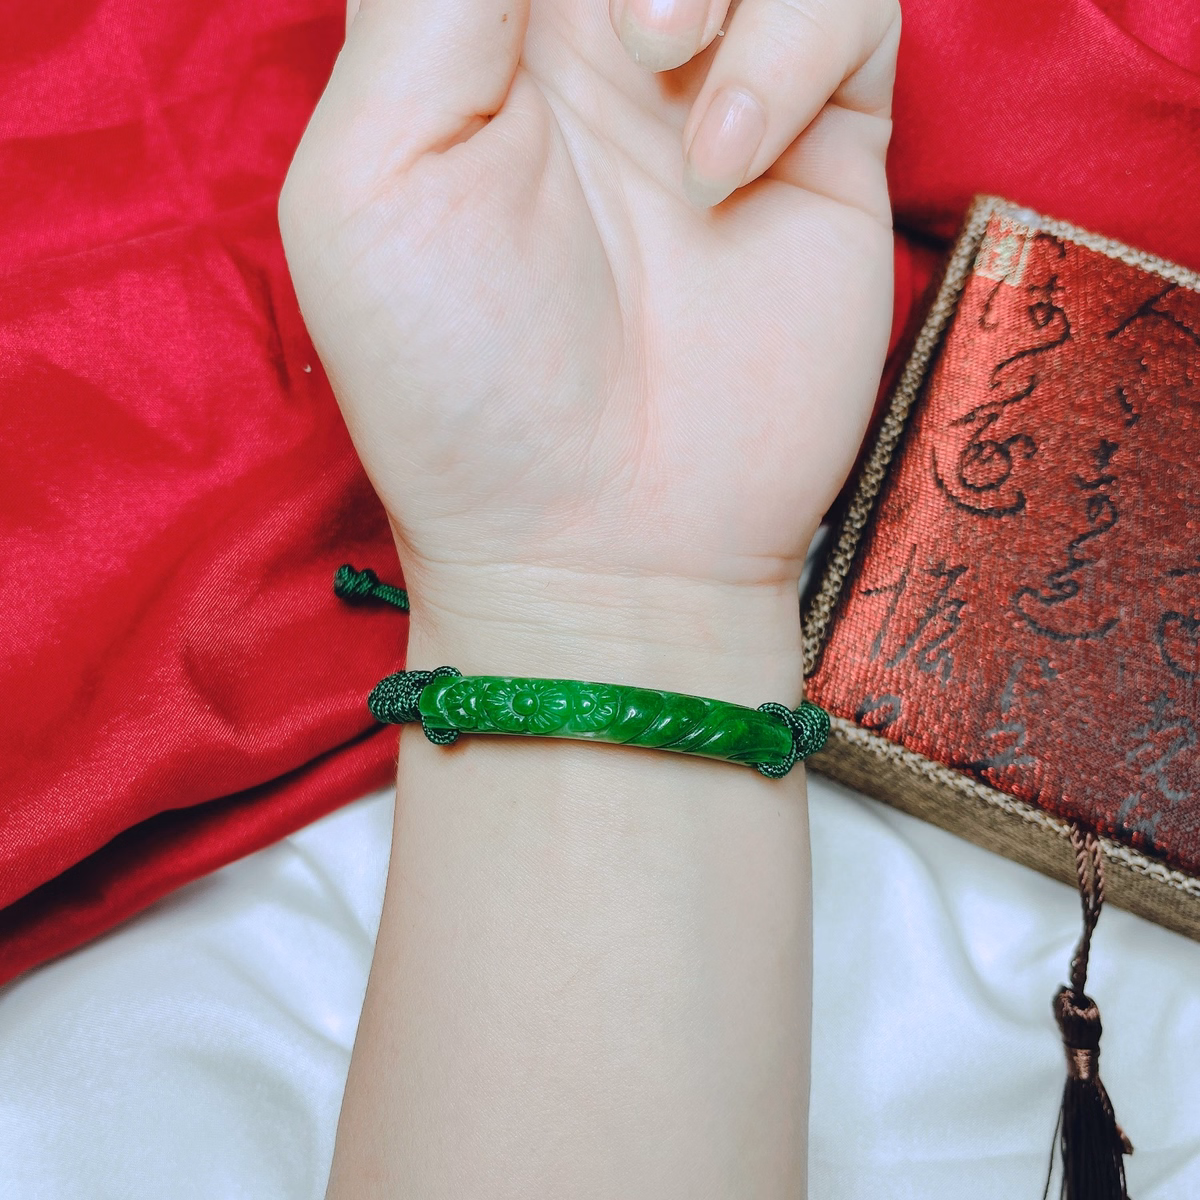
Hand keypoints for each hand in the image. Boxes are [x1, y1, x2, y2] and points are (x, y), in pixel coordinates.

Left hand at [280, 0, 898, 635]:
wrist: (607, 546)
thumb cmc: (462, 393)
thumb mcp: (373, 183)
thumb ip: (427, 2)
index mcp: (471, 37)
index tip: (534, 23)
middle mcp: (595, 46)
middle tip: (620, 24)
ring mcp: (717, 86)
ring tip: (660, 64)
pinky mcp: (823, 141)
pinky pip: (852, 1)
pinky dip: (795, 46)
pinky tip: (725, 163)